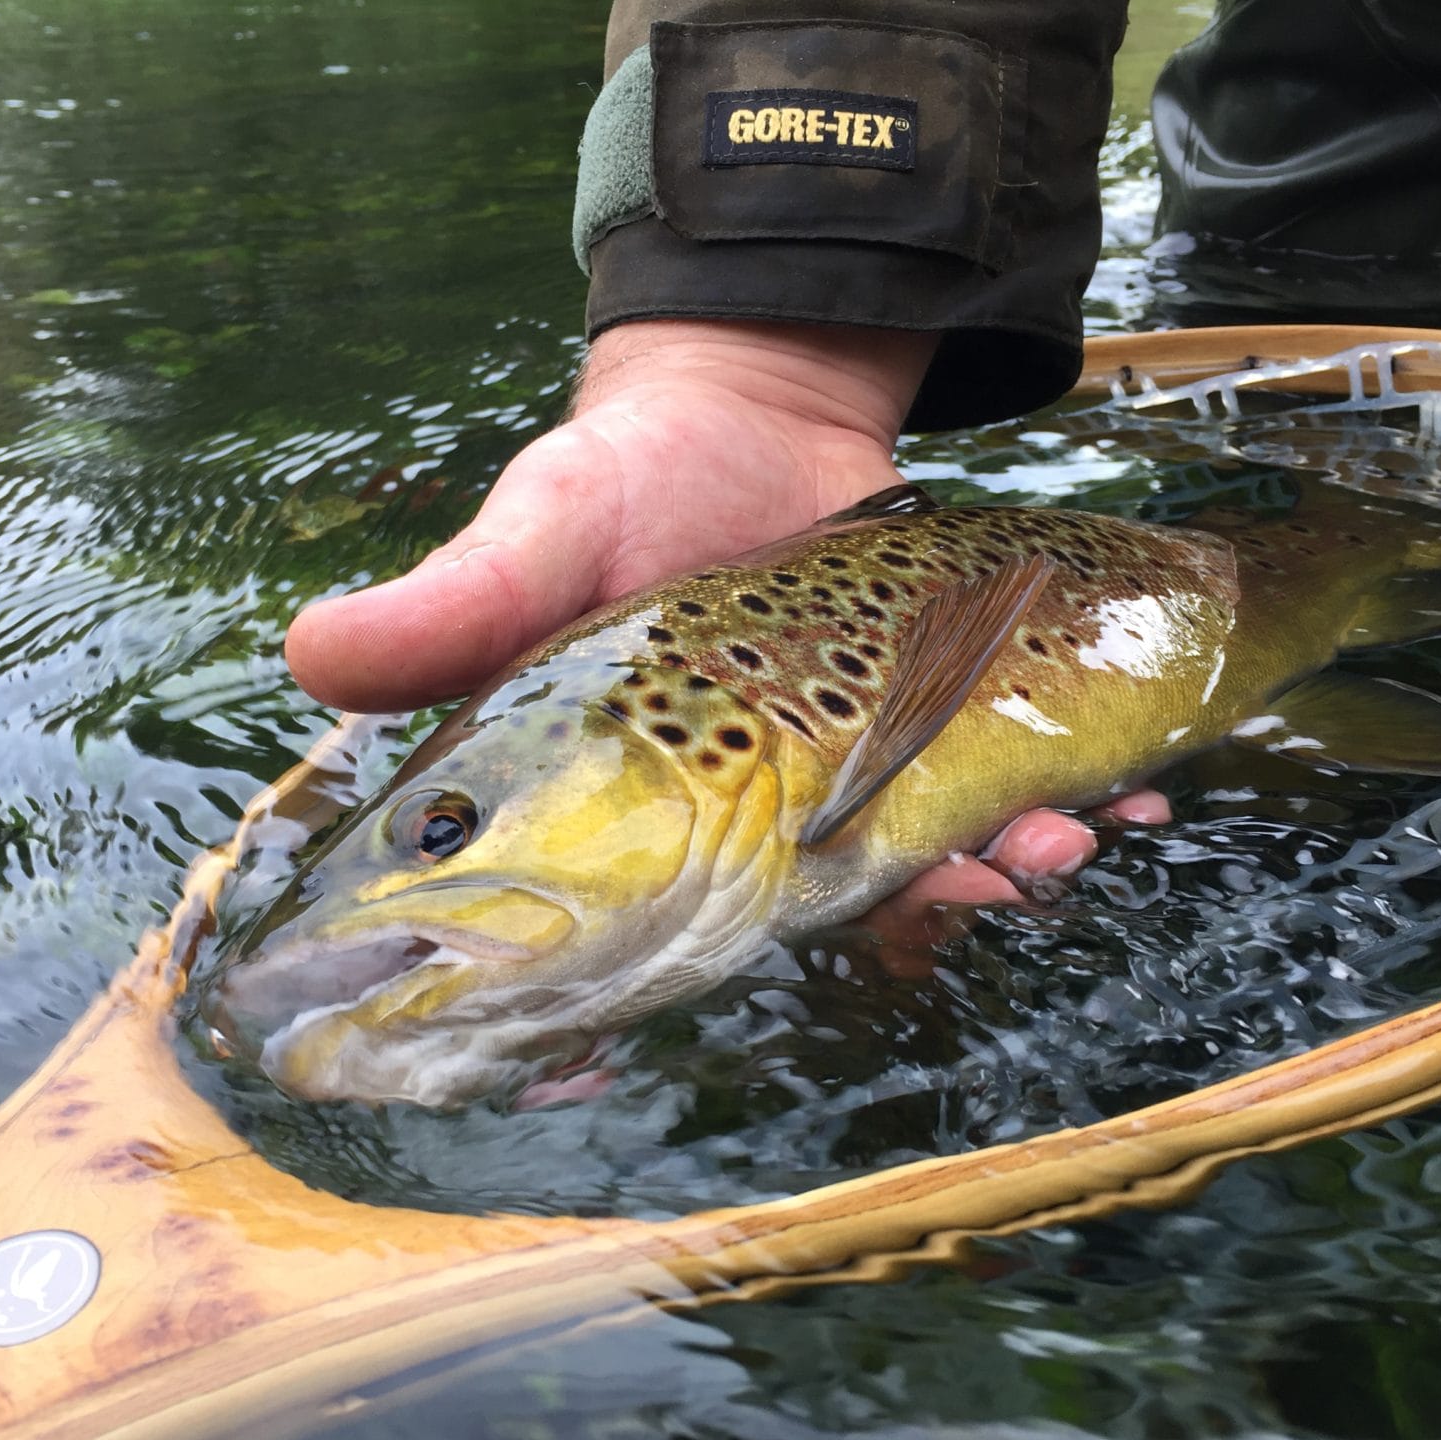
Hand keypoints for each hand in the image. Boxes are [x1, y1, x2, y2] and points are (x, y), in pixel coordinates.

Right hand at [284, 319, 1165, 912]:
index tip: (661, 1034)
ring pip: (927, 852)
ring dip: (1008, 856)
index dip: (624, 995)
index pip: (628, 928)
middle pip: (820, 905)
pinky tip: (1131, 781)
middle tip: (994, 883)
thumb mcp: (529, 538)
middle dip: (909, 906)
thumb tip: (309, 656)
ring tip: (1074, 834)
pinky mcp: (917, 716)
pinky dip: (1062, 782)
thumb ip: (445, 609)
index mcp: (630, 806)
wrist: (741, 405)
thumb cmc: (615, 486)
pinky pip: (992, 773)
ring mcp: (839, 770)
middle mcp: (739, 814)